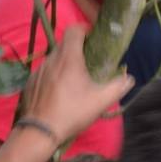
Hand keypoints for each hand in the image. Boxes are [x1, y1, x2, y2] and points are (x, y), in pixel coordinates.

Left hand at [19, 27, 132, 144]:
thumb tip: (129, 78)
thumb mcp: (101, 101)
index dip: (84, 29)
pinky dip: (52, 75)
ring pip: (53, 58)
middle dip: (76, 48)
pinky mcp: (30, 82)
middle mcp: (51, 59)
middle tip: (87, 61)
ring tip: (73, 79)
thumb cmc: (72, 112)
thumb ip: (118, 86)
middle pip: (64, 43)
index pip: (74, 30)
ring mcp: (38, 71)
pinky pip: (44, 72)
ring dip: (64, 63)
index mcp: (69, 58)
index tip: (93, 38)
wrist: (40, 131)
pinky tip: (58, 92)